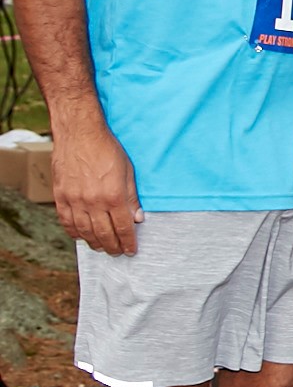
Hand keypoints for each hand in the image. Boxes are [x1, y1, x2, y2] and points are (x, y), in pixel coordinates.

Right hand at [51, 120, 142, 255]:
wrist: (79, 134)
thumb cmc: (107, 149)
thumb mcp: (128, 171)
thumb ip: (132, 197)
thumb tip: (137, 218)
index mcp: (113, 196)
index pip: (123, 228)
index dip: (128, 242)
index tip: (131, 250)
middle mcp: (93, 202)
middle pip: (103, 234)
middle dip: (113, 246)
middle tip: (118, 252)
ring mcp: (74, 200)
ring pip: (84, 231)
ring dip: (94, 243)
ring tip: (102, 248)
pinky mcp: (60, 196)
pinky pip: (66, 221)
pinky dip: (74, 232)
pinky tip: (81, 236)